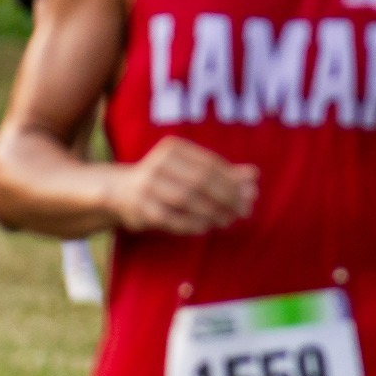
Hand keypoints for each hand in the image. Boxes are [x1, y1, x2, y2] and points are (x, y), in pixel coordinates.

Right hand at [106, 138, 257, 234]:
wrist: (121, 191)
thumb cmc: (167, 178)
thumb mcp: (192, 170)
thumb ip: (224, 172)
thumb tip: (255, 175)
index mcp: (173, 148)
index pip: (210, 164)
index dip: (233, 181)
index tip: (252, 195)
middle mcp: (157, 163)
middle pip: (200, 181)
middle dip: (227, 197)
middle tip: (244, 210)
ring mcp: (146, 186)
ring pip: (187, 199)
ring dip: (212, 212)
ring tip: (228, 219)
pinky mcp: (140, 208)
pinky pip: (172, 218)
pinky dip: (192, 223)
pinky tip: (207, 227)